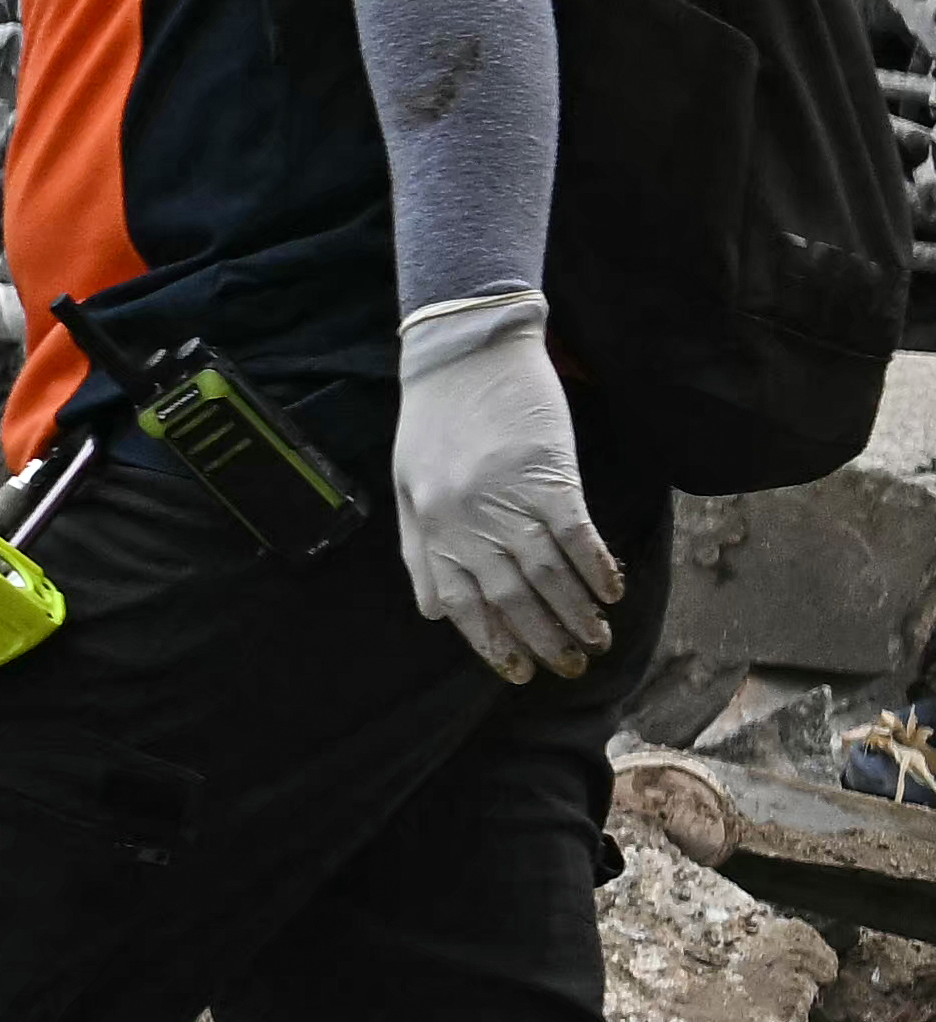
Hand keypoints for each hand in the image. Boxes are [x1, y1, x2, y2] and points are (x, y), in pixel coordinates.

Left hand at [392, 290, 619, 684]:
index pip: (463, 603)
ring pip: (547, 575)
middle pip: (511, 597)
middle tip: (572, 665)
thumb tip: (432, 612)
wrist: (462, 350)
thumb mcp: (408, 485)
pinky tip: (612, 592)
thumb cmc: (434, 419)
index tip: (519, 671)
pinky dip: (596, 569)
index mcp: (430, 526)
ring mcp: (507, 500)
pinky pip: (576, 536)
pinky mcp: (547, 475)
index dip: (493, 642)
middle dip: (543, 639)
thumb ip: (419, 550)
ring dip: (577, 614)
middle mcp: (466, 521)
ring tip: (598, 639)